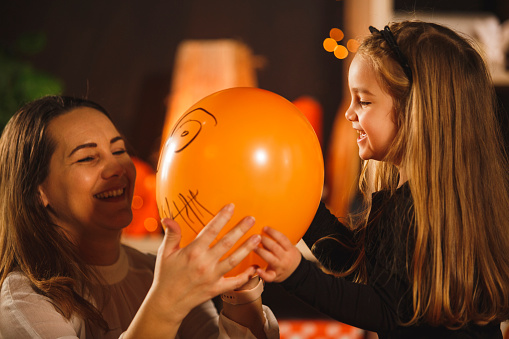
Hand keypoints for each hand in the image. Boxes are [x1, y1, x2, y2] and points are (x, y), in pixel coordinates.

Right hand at [150, 203, 260, 322]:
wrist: (167, 302)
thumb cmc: (166, 275)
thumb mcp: (165, 253)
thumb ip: (171, 235)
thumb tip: (168, 219)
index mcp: (193, 252)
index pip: (211, 230)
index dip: (222, 217)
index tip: (231, 207)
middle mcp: (204, 263)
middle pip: (227, 243)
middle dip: (240, 229)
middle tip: (251, 219)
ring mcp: (212, 277)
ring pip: (234, 260)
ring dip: (247, 248)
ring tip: (257, 238)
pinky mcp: (216, 289)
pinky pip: (234, 282)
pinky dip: (246, 276)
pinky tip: (255, 267)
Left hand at [254, 226, 301, 282]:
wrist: (297, 273)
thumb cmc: (290, 258)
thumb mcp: (288, 248)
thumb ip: (277, 242)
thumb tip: (262, 235)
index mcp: (290, 250)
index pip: (282, 239)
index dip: (273, 232)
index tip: (265, 228)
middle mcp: (285, 258)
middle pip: (275, 247)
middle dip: (265, 240)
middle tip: (256, 236)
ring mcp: (280, 267)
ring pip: (270, 259)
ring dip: (261, 252)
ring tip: (253, 247)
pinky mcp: (275, 276)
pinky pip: (269, 277)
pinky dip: (263, 274)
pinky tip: (257, 270)